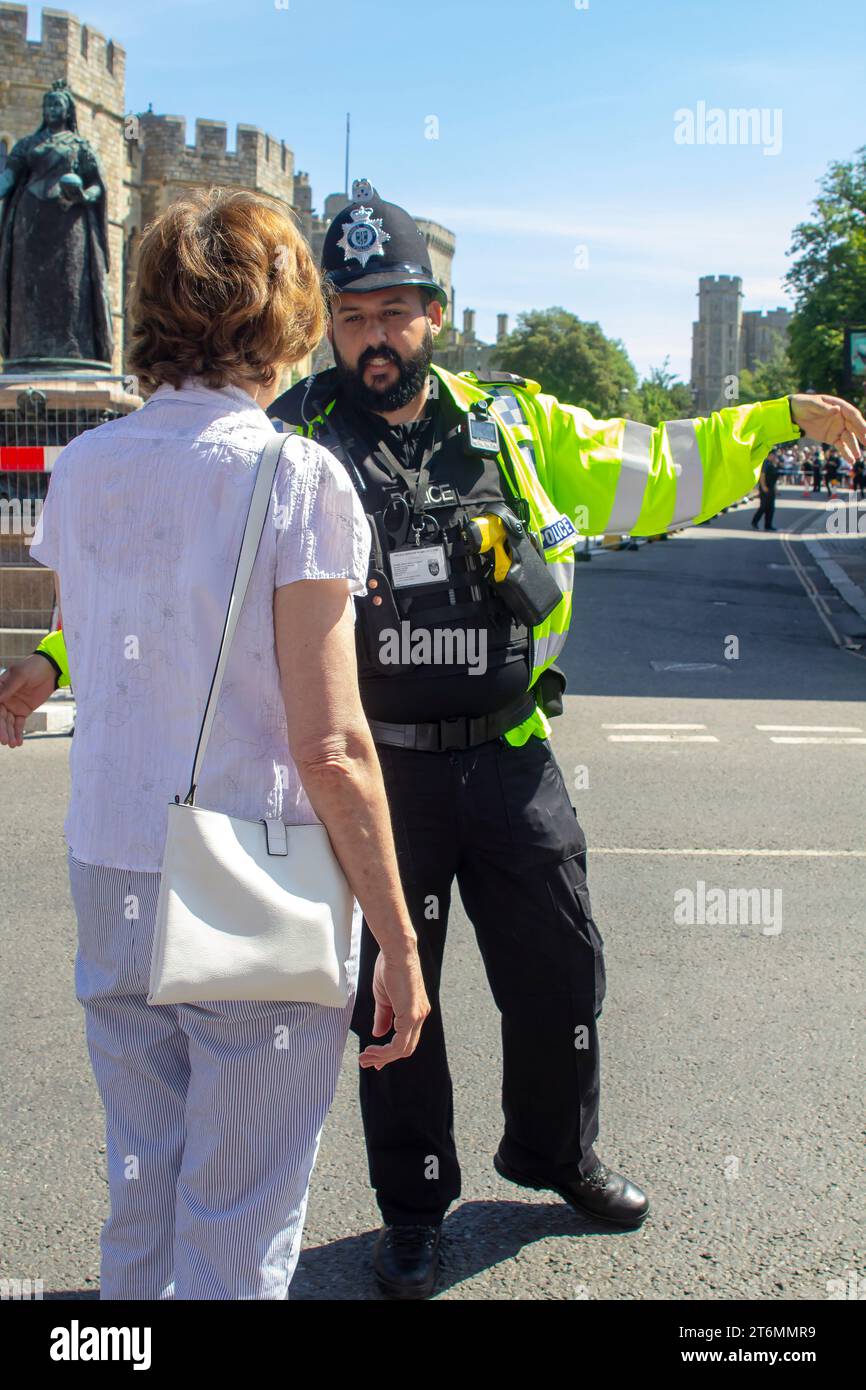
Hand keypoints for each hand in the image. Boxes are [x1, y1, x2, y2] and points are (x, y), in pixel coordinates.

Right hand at [0, 654, 56, 747]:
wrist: (49, 670)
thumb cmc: (32, 668)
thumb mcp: (21, 675)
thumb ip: (9, 687)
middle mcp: (3, 699)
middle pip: (0, 717)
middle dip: (1, 729)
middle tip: (4, 741)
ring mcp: (12, 706)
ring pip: (8, 723)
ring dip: (9, 734)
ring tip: (12, 744)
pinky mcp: (23, 711)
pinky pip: (18, 724)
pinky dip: (18, 733)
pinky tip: (18, 743)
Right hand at [359, 947, 429, 1069]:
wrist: (396, 952)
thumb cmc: (390, 968)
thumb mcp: (384, 998)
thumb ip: (383, 1017)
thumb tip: (379, 1033)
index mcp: (416, 1010)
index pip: (406, 1038)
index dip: (389, 1051)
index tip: (373, 1057)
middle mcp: (420, 1015)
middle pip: (406, 1048)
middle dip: (384, 1058)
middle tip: (366, 1061)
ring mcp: (418, 1016)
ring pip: (403, 1049)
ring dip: (382, 1057)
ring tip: (364, 1058)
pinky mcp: (411, 1015)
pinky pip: (399, 1043)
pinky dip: (385, 1051)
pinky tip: (372, 1050)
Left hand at [790, 394, 865, 465]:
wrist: (792, 415)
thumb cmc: (802, 404)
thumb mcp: (811, 404)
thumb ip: (823, 407)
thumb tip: (837, 410)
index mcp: (839, 406)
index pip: (852, 415)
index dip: (860, 423)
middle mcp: (841, 418)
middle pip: (854, 427)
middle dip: (862, 435)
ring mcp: (837, 428)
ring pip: (849, 438)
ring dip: (854, 447)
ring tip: (857, 456)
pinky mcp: (832, 438)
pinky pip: (841, 446)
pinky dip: (846, 453)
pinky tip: (851, 460)